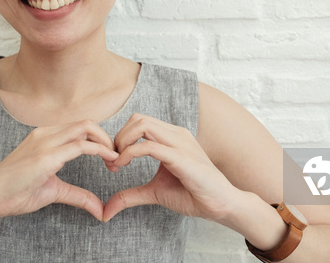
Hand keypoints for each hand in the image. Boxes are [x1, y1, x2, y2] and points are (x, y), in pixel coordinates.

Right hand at [0, 120, 118, 221]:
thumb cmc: (14, 192)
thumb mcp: (53, 191)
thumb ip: (77, 195)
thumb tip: (100, 209)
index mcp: (45, 136)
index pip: (80, 128)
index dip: (100, 140)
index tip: (110, 159)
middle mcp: (46, 133)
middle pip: (87, 123)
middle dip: (107, 138)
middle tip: (117, 158)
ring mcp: (45, 142)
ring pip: (86, 127)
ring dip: (106, 142)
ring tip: (115, 161)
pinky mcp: (45, 156)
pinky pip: (80, 146)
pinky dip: (100, 150)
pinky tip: (109, 160)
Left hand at [103, 114, 237, 222]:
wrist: (222, 205)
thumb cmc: (193, 195)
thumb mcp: (155, 193)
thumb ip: (131, 195)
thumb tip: (107, 210)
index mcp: (171, 137)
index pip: (138, 122)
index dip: (120, 139)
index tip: (113, 163)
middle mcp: (175, 134)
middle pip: (137, 118)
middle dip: (118, 138)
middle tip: (112, 162)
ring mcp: (180, 143)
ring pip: (141, 124)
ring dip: (122, 142)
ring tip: (118, 164)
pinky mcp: (182, 157)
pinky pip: (149, 146)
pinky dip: (130, 153)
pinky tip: (124, 166)